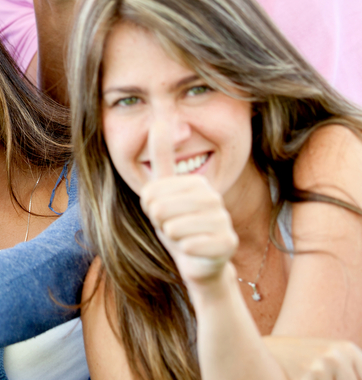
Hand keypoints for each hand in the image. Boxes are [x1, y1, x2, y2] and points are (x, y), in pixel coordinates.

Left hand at [139, 116, 237, 286]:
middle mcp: (213, 198)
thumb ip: (161, 156)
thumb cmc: (176, 223)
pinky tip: (194, 250)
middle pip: (161, 209)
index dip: (150, 208)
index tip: (165, 212)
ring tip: (183, 237)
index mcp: (196, 183)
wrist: (197, 260)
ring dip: (172, 238)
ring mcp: (224, 220)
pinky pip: (190, 246)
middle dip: (160, 223)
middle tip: (173, 227)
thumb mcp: (162, 190)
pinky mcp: (228, 243)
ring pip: (174, 228)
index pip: (152, 193)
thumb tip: (160, 119)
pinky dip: (185, 251)